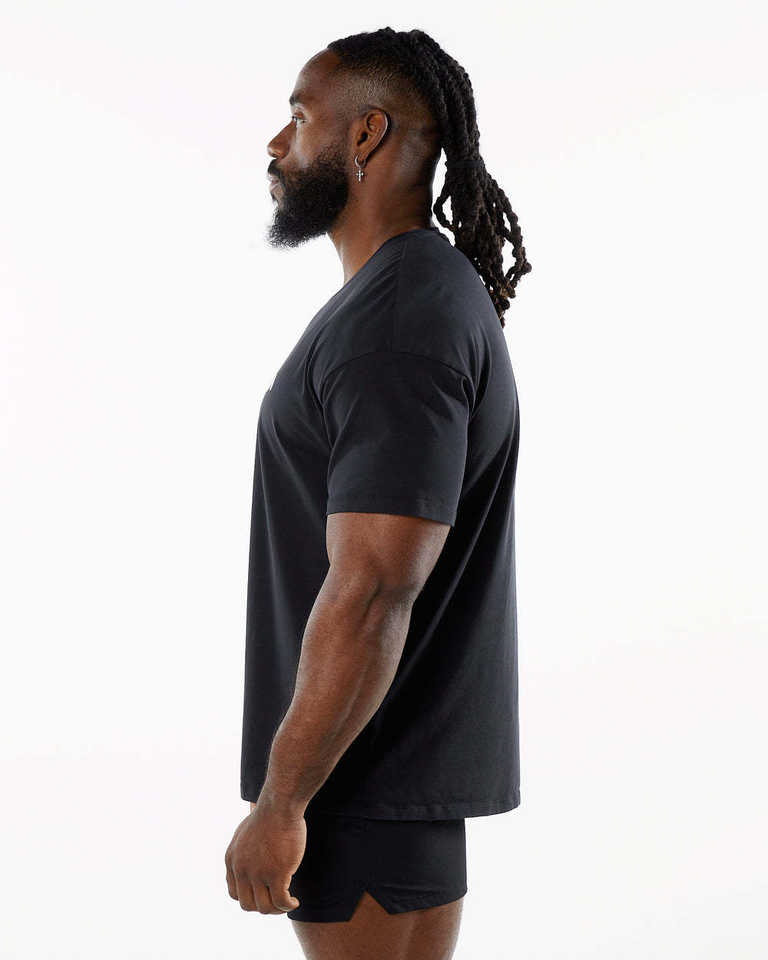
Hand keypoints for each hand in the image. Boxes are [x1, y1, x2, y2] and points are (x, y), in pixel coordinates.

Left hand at [224, 796, 305, 912]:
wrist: (279, 805)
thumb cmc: (268, 813)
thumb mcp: (246, 832)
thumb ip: (244, 849)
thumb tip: (249, 852)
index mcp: (231, 860)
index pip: (234, 893)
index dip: (250, 898)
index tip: (264, 894)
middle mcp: (241, 869)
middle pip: (247, 905)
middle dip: (263, 906)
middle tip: (277, 900)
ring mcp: (258, 873)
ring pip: (265, 908)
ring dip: (277, 910)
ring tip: (288, 902)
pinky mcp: (277, 874)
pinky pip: (281, 902)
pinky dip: (288, 906)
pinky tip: (295, 901)